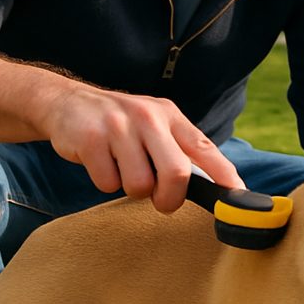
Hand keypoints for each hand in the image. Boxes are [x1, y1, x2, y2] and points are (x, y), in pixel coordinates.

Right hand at [44, 83, 242, 212]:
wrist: (67, 102)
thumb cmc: (120, 124)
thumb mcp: (154, 125)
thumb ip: (180, 150)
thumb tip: (216, 186)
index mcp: (170, 116)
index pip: (205, 148)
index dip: (225, 177)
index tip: (237, 199)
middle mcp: (148, 117)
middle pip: (176, 173)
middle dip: (171, 199)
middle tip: (162, 201)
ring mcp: (119, 127)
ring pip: (140, 185)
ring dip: (132, 189)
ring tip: (123, 169)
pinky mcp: (91, 139)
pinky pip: (107, 184)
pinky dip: (105, 183)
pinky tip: (100, 162)